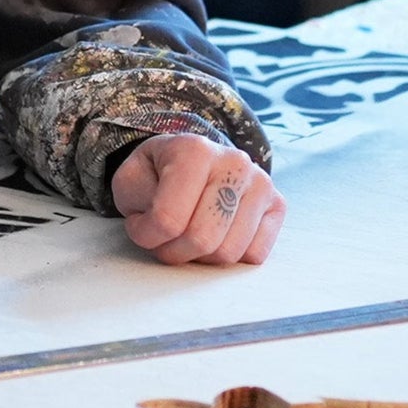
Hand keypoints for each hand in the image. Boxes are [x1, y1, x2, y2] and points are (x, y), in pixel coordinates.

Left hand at [111, 134, 285, 266]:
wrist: (191, 161)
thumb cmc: (157, 173)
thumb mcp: (130, 180)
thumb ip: (138, 202)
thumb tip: (165, 227)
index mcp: (194, 150)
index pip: (168, 219)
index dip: (146, 235)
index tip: (140, 228)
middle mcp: (234, 163)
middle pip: (201, 240)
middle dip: (173, 252)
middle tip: (162, 240)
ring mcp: (261, 183)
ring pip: (228, 253)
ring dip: (199, 257)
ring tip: (185, 235)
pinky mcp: (277, 205)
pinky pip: (253, 255)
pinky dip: (228, 256)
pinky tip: (214, 234)